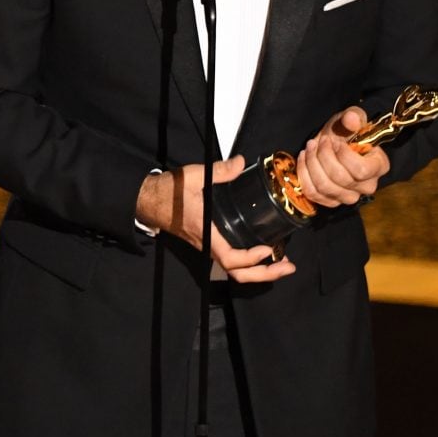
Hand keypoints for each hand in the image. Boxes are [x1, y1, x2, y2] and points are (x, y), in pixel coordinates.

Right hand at [136, 156, 295, 283]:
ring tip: (282, 264)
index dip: (250, 259)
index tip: (269, 250)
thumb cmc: (170, 192)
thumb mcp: (194, 176)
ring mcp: (208, 246)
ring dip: (260, 271)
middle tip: (288, 267)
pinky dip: (250, 263)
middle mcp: (208, 245)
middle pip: (237, 273)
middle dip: (264, 274)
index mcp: (206, 232)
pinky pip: (231, 261)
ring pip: (234, 271)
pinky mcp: (209, 243)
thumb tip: (240, 162)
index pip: (230, 258)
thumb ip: (219, 171)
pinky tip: (265, 252)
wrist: (149, 201)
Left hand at [295, 107, 389, 207]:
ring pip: (324, 187)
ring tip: (309, 147)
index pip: (361, 171)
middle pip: (339, 178)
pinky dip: (304, 174)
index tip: (335, 141)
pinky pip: (313, 193)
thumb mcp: (350, 118)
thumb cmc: (346, 131)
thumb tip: (351, 120)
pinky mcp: (331, 201)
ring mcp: (349, 197)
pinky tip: (303, 158)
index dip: (344, 156)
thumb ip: (354, 116)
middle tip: (318, 141)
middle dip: (323, 156)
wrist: (333, 143)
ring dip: (311, 164)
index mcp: (379, 166)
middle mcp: (367, 186)